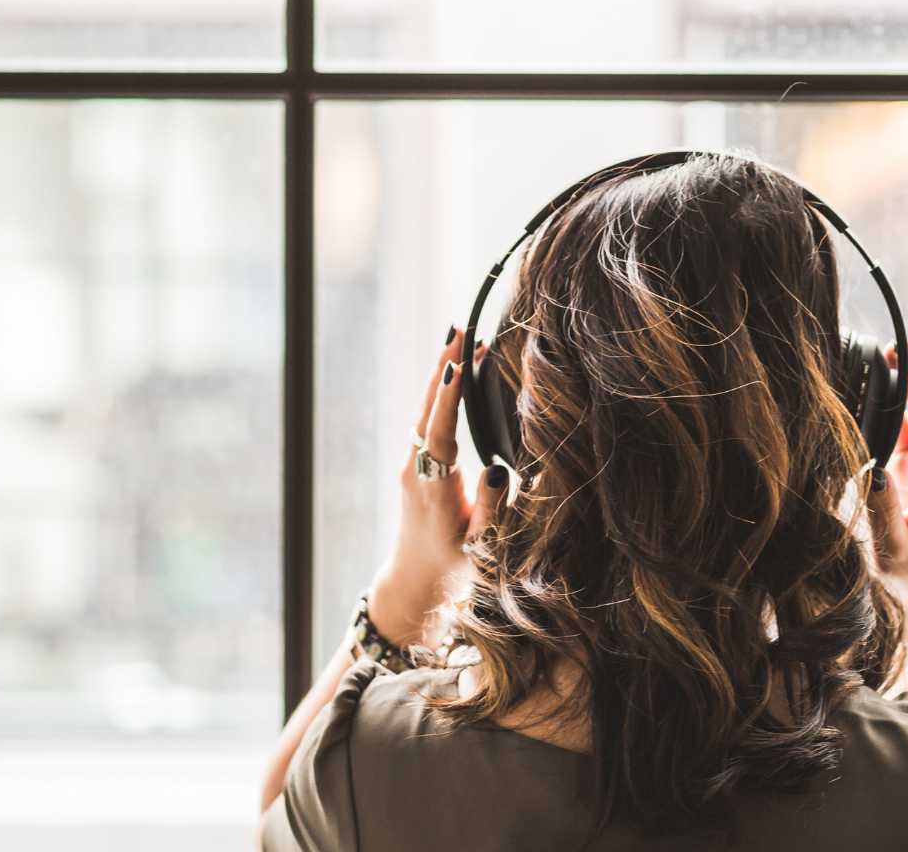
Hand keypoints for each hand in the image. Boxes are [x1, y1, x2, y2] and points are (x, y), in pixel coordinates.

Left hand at [368, 326, 506, 646]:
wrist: (414, 580)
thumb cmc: (453, 566)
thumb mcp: (480, 546)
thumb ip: (491, 509)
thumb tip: (496, 469)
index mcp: (433, 486)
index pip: (440, 431)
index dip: (448, 397)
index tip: (458, 362)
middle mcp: (416, 469)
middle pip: (427, 408)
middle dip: (443, 366)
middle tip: (459, 327)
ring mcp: (412, 465)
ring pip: (425, 409)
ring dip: (441, 373)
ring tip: (458, 337)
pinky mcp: (415, 464)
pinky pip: (427, 419)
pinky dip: (440, 392)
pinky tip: (453, 373)